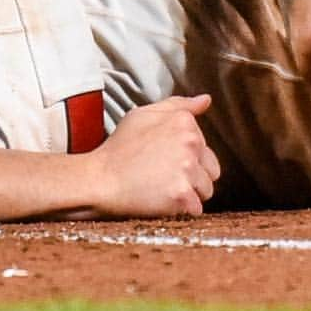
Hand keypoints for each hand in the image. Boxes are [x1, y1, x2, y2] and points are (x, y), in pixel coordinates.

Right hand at [89, 95, 220, 216]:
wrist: (100, 179)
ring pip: (206, 190)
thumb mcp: (144, 115)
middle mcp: (190, 143)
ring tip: (163, 189)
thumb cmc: (119, 148)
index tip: (166, 160)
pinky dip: (182, 210)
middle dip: (194, 177)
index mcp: (184, 122)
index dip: (187, 158)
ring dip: (189, 194)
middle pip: (211, 170)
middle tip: (165, 177)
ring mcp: (187, 169)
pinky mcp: (182, 194)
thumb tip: (205, 100)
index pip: (206, 148)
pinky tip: (163, 201)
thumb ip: (178, 105)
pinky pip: (196, 208)